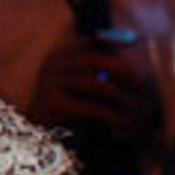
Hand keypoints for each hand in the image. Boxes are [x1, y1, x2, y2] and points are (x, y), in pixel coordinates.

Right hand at [28, 35, 161, 150]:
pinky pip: (91, 108)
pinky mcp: (54, 105)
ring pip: (96, 85)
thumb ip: (97, 68)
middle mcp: (52, 65)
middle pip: (94, 61)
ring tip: (134, 107)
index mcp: (58, 55)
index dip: (112, 43)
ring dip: (120, 96)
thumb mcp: (78, 82)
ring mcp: (51, 84)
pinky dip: (110, 115)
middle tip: (139, 82)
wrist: (36, 133)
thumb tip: (128, 52)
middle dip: (121, 70)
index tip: (134, 45)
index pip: (88, 42)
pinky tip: (122, 123)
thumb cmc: (66, 105)